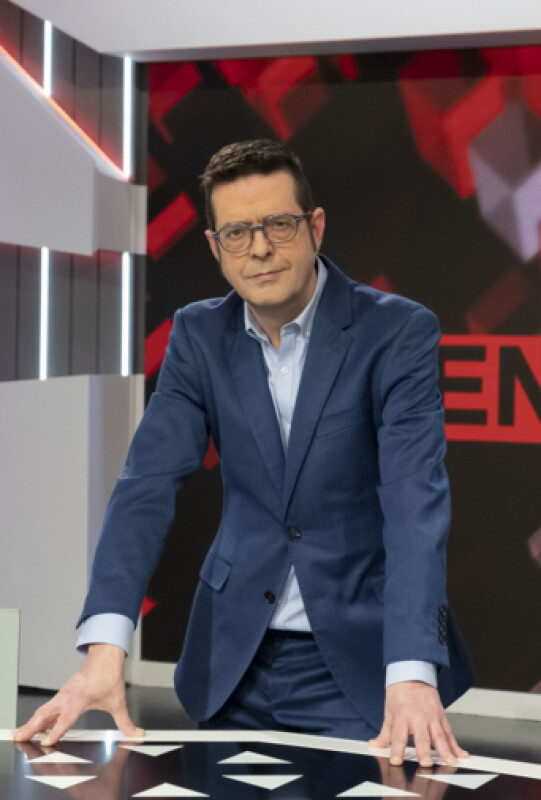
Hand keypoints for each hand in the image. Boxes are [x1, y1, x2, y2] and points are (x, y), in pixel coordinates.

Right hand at [12, 643, 144, 745]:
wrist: (105, 654)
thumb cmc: (109, 675)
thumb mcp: (118, 701)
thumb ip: (126, 722)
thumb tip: (137, 734)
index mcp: (79, 699)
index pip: (65, 719)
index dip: (56, 732)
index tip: (46, 742)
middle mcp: (68, 697)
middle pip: (45, 714)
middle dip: (31, 727)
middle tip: (18, 737)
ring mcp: (63, 694)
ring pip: (44, 710)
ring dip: (31, 722)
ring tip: (20, 734)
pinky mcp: (63, 693)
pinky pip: (48, 707)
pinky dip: (39, 716)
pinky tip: (37, 726)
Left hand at [368, 681, 467, 767]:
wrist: (412, 675)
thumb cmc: (400, 694)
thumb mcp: (389, 712)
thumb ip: (384, 733)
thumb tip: (375, 746)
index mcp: (402, 716)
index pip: (398, 736)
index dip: (397, 750)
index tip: (396, 761)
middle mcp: (418, 717)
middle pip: (422, 737)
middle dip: (424, 752)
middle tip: (427, 764)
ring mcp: (432, 717)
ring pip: (440, 736)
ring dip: (445, 750)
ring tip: (450, 762)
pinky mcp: (441, 717)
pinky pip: (450, 733)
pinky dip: (456, 745)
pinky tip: (461, 755)